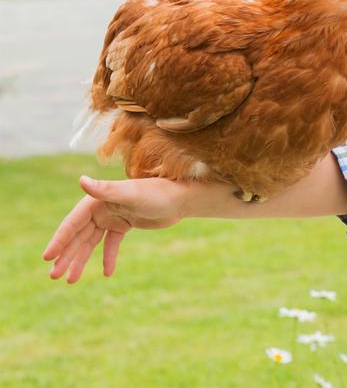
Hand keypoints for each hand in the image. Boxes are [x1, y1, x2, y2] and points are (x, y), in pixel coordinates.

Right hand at [42, 175, 190, 283]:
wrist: (182, 198)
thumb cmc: (158, 192)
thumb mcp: (131, 194)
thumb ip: (106, 189)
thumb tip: (81, 180)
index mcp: (97, 199)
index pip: (73, 223)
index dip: (60, 240)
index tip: (48, 258)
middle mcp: (101, 207)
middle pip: (78, 236)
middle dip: (66, 256)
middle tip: (54, 277)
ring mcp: (113, 217)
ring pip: (92, 242)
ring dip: (81, 260)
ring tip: (71, 280)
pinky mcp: (125, 224)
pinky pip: (111, 244)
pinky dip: (108, 258)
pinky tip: (107, 273)